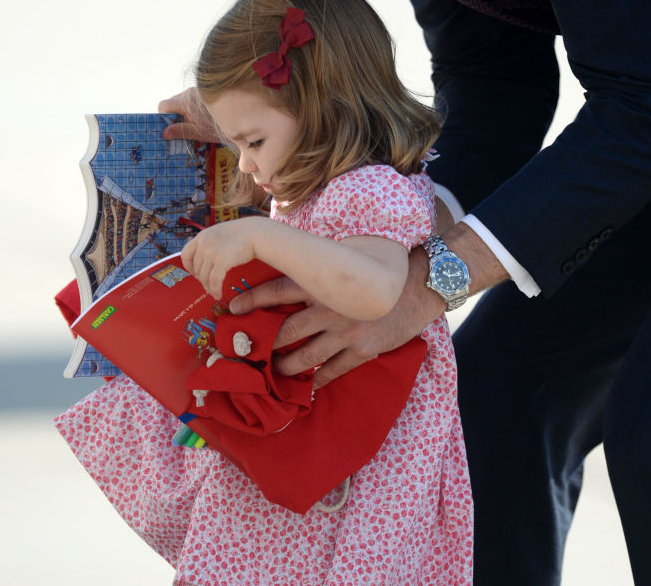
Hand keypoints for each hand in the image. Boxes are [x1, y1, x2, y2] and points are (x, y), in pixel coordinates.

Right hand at [159, 87, 220, 141]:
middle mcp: (189, 93)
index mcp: (184, 102)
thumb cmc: (217, 126)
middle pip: (171, 102)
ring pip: (180, 101)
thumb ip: (180, 131)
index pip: (164, 105)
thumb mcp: (198, 132)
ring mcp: (196, 91)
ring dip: (182, 112)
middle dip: (173, 116)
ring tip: (192, 124)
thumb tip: (164, 133)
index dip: (162, 117)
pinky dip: (190, 109)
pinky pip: (190, 100)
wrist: (240, 115)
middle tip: (181, 128)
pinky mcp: (203, 93)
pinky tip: (199, 118)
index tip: (169, 127)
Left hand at [182, 217, 267, 297]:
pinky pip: (214, 281)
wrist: (256, 233)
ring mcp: (211, 251)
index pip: (185, 254)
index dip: (189, 267)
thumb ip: (210, 242)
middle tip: (208, 285)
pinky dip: (215, 289)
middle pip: (196, 268)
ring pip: (204, 277)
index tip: (196, 273)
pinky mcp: (221, 260)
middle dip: (202, 279)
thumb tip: (203, 258)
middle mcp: (204, 243)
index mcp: (202, 236)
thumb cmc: (241, 234)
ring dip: (208, 287)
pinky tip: (218, 294)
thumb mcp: (220, 233)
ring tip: (214, 292)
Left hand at [228, 248, 444, 386]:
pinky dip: (317, 381)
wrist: (418, 287)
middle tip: (247, 352)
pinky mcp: (363, 351)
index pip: (278, 290)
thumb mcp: (346, 263)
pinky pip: (333, 371)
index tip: (232, 309)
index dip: (253, 299)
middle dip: (265, 344)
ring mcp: (346, 332)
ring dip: (285, 367)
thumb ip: (319, 272)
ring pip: (305, 357)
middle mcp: (330, 308)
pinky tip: (306, 388)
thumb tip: (289, 274)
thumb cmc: (379, 271)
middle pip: (286, 330)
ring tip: (273, 372)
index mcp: (324, 283)